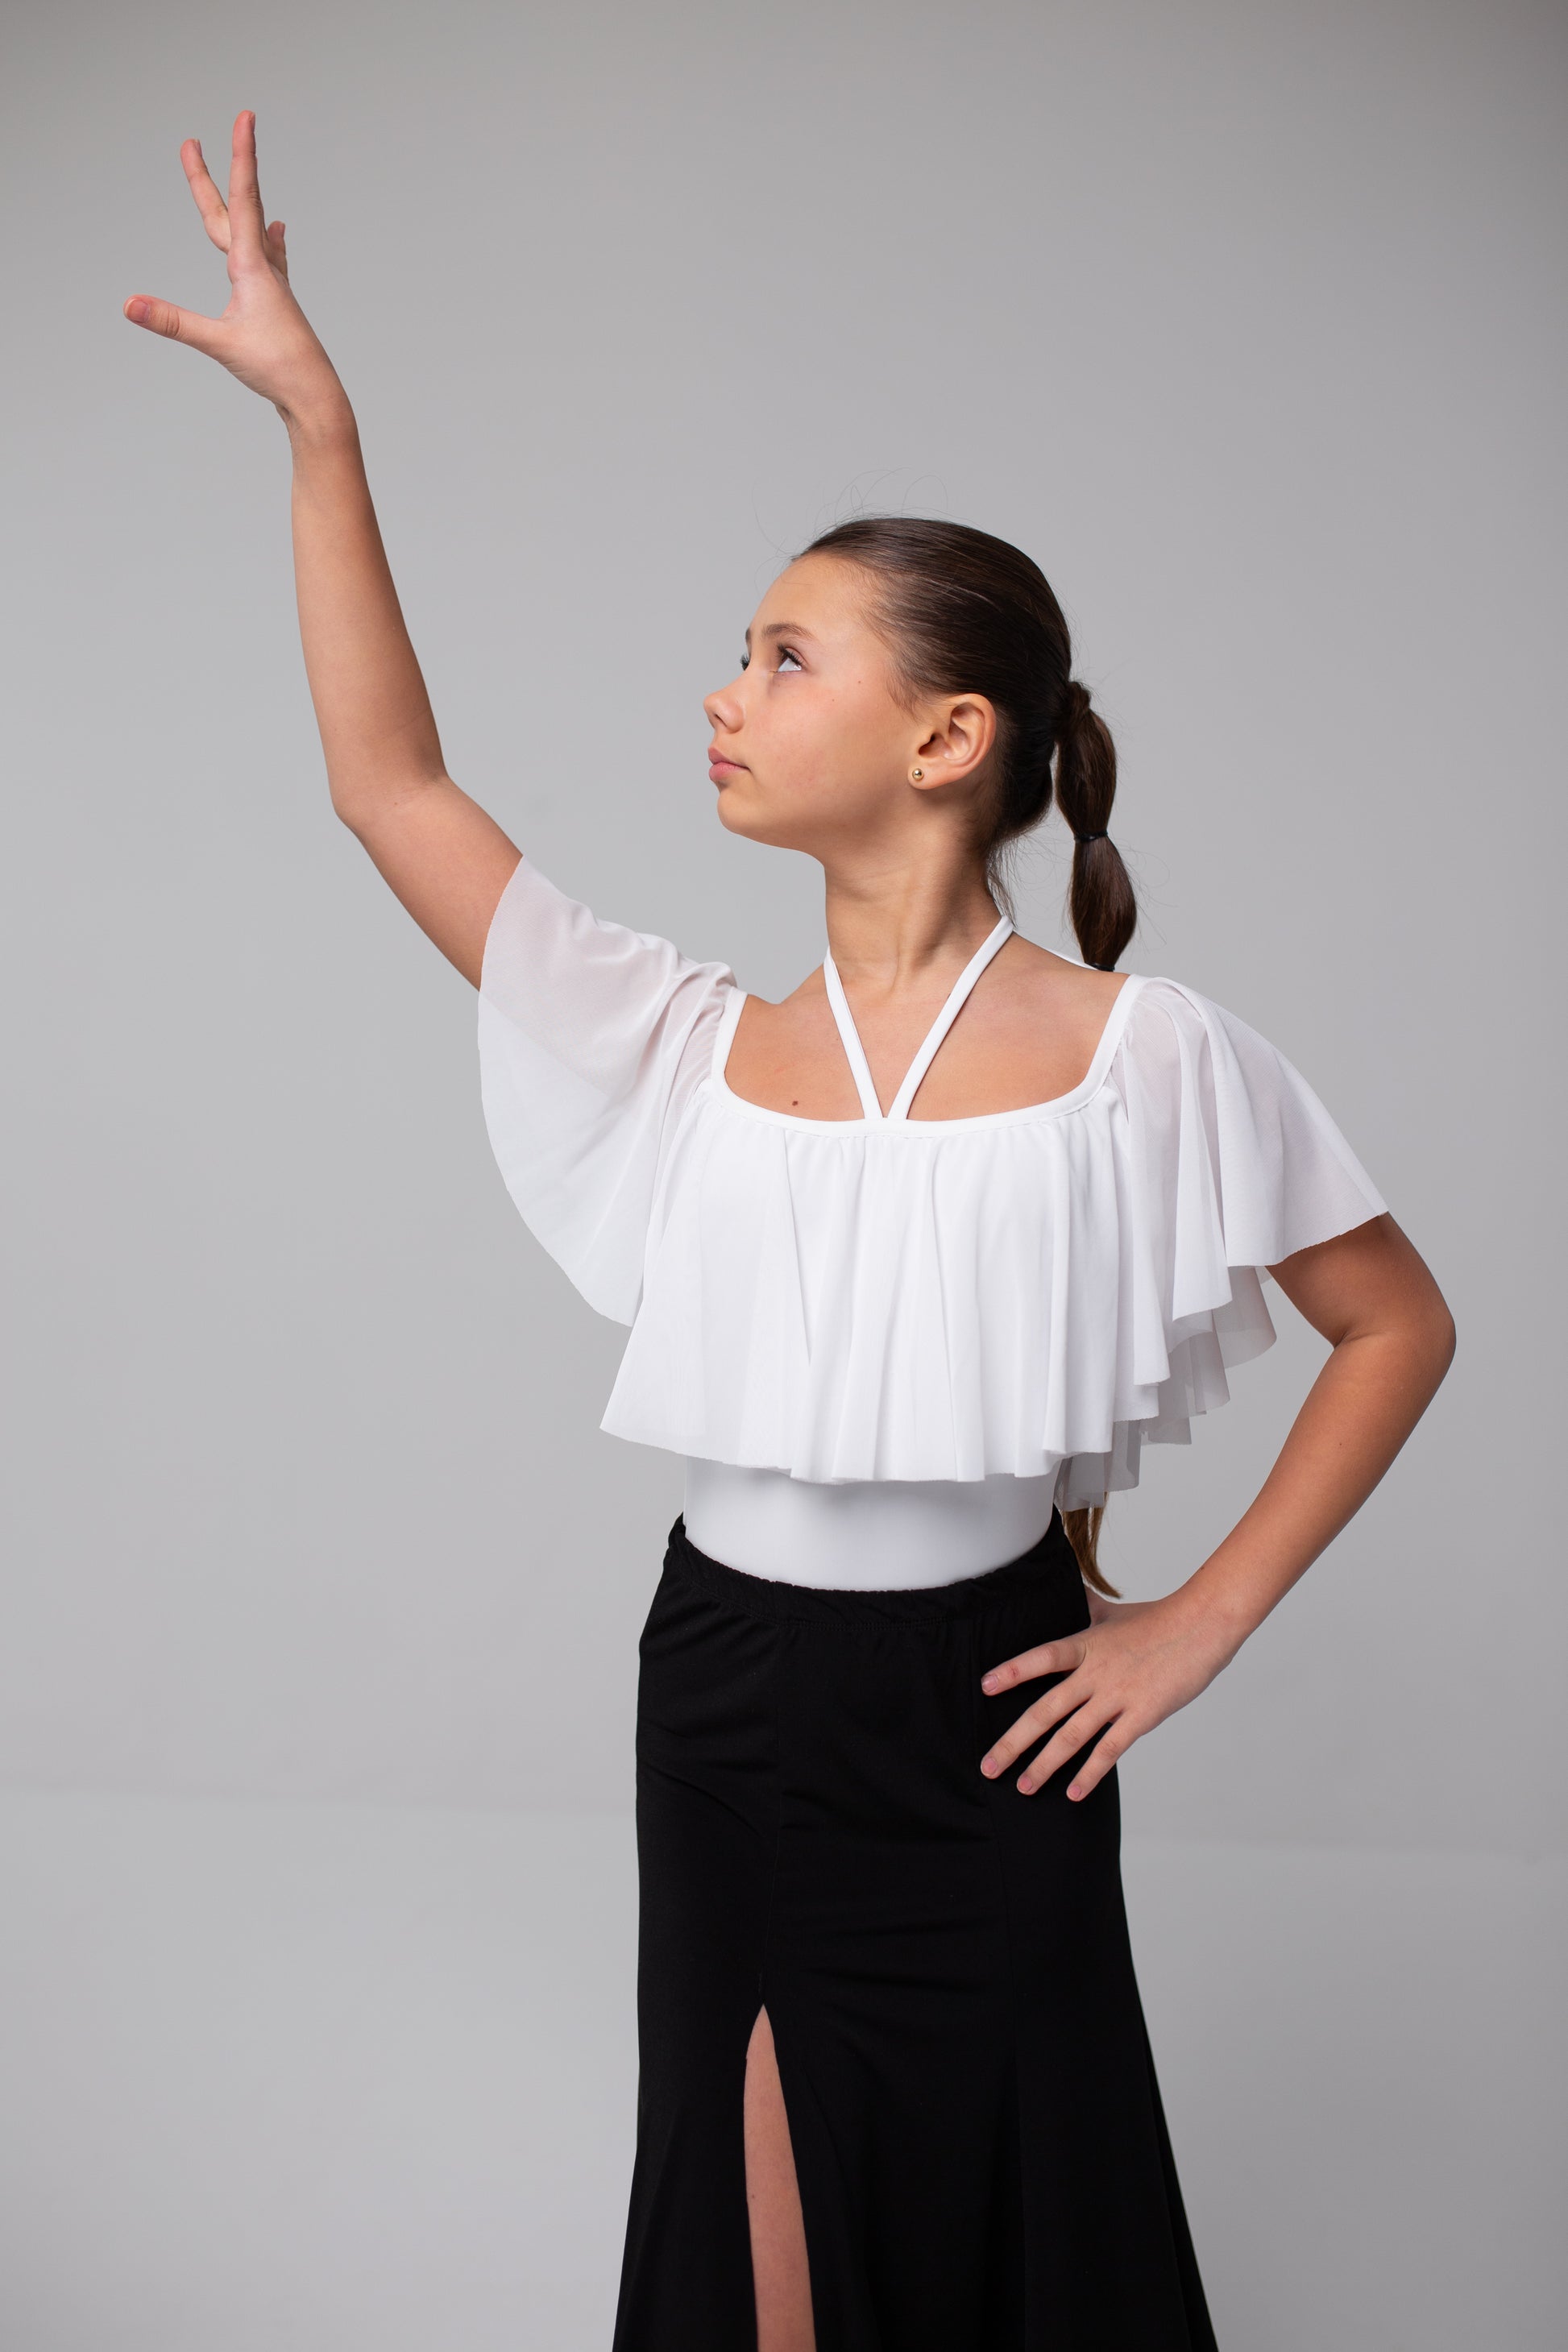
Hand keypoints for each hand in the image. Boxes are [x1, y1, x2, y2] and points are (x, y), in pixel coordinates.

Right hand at [122, 109, 346, 427]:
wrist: (315, 397)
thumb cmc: (276, 369)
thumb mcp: (219, 344)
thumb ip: (172, 322)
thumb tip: (129, 305)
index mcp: (251, 267)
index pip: (242, 199)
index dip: (240, 156)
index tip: (245, 117)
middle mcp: (264, 268)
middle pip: (234, 209)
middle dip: (213, 174)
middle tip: (191, 142)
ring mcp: (273, 284)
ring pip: (251, 229)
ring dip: (241, 199)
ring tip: (242, 171)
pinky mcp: (277, 302)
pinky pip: (269, 257)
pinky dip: (269, 239)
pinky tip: (278, 233)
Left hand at [978, 1588, 1236, 1802]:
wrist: (1202, 1626)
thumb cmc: (1158, 1618)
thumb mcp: (1114, 1612)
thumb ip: (1086, 1608)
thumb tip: (1068, 1589)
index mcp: (1086, 1645)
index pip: (1041, 1658)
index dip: (1013, 1672)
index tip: (985, 1688)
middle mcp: (1095, 1673)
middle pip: (1046, 1710)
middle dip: (1014, 1741)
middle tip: (989, 1766)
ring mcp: (1118, 1696)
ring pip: (1072, 1736)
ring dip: (1044, 1765)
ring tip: (1023, 1787)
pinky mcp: (1142, 1716)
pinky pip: (1109, 1750)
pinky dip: (1089, 1773)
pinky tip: (1073, 1793)